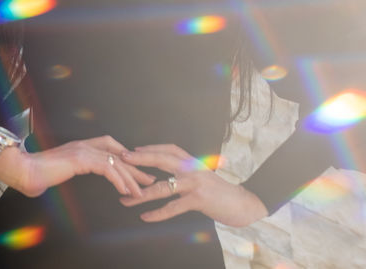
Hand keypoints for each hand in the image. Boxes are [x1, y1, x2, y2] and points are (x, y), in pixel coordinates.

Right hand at [0, 134, 155, 199]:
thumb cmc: (34, 174)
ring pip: (115, 161)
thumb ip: (64, 173)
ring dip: (131, 177)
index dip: (124, 157)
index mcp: (79, 146)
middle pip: (117, 151)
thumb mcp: (56, 173)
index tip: (135, 170)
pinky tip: (126, 191)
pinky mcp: (81, 159)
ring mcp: (82, 150)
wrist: (22, 171)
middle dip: (134, 165)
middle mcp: (83, 145)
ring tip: (141, 190)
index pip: (109, 146)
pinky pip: (107, 168)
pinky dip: (119, 180)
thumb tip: (58, 180)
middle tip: (148, 178)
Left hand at [118, 144, 269, 226]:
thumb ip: (187, 173)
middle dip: (140, 159)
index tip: (133, 150)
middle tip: (121, 160)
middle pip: (162, 159)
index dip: (150, 148)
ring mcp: (195, 183)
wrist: (243, 203)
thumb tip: (169, 174)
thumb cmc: (220, 192)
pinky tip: (145, 217)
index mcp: (194, 161)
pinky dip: (157, 213)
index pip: (169, 149)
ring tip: (125, 198)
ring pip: (163, 186)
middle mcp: (193, 168)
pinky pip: (173, 207)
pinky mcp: (198, 199)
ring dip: (141, 193)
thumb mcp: (204, 176)